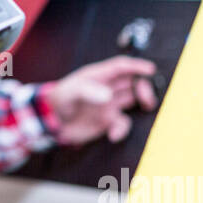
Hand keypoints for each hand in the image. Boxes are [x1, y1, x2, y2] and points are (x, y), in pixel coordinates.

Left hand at [38, 55, 157, 146]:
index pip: (121, 66)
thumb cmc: (59, 100)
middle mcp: (106, 88)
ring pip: (133, 99)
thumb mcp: (71, 92)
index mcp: (98, 76)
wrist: (51, 122)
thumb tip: (108, 96)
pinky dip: (122, 130)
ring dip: (142, 101)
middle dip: (144, 86)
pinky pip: (122, 123)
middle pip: (132, 82)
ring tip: (147, 106)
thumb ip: (88, 92)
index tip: (151, 70)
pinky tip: (113, 136)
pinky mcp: (107, 121)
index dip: (136, 66)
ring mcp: (108, 104)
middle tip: (148, 96)